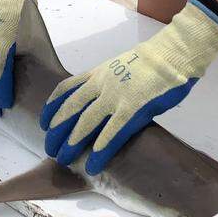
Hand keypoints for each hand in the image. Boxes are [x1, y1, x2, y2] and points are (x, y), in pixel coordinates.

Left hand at [39, 0, 217, 174]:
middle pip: (70, 109)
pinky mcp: (133, 109)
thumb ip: (108, 81)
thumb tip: (102, 97)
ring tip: (63, 159)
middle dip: (57, 131)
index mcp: (99, 73)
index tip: (44, 122)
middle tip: (49, 148)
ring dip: (72, 143)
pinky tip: (93, 164)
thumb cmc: (153, 60)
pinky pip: (112, 133)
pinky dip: (100, 150)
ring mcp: (116, 96)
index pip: (66, 89)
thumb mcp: (121, 65)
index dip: (52, 108)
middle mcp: (102, 84)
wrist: (173, 53)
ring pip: (86, 123)